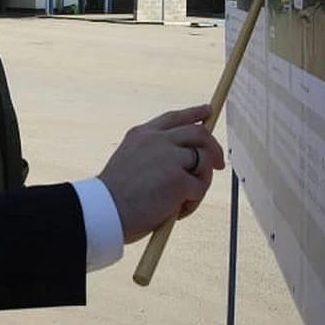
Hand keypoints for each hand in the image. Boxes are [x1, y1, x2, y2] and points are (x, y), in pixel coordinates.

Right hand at [97, 104, 224, 243]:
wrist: (105, 212)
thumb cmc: (115, 196)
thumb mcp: (131, 161)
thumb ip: (154, 155)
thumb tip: (188, 160)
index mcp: (142, 135)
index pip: (174, 118)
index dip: (193, 114)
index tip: (206, 112)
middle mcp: (157, 140)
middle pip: (198, 133)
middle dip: (213, 148)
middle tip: (219, 164)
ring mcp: (170, 158)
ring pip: (204, 161)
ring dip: (201, 182)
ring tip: (183, 201)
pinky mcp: (179, 180)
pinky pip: (199, 189)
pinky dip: (192, 203)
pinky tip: (174, 212)